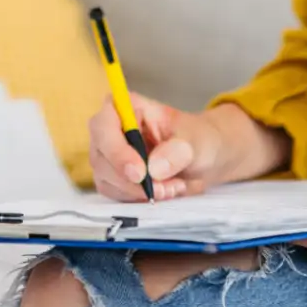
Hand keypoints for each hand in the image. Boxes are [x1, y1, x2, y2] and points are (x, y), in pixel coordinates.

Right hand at [87, 94, 230, 200]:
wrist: (204, 157)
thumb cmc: (197, 139)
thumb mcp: (195, 141)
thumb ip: (176, 152)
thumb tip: (154, 168)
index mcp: (128, 107)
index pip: (104, 124)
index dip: (116, 150)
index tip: (139, 173)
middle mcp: (112, 129)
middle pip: (101, 156)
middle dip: (133, 180)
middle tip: (164, 188)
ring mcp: (109, 155)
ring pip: (107, 179)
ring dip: (139, 192)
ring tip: (173, 188)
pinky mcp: (113, 178)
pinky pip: (116, 194)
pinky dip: (139, 199)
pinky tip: (164, 192)